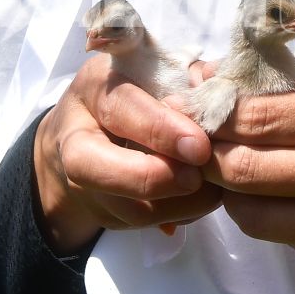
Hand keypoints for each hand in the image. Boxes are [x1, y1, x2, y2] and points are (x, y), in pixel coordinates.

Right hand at [32, 55, 220, 252]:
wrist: (91, 129)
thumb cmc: (134, 90)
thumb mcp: (152, 69)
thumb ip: (183, 76)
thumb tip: (218, 88)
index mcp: (93, 89)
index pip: (120, 109)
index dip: (159, 129)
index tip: (198, 146)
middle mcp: (77, 139)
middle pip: (100, 169)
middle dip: (155, 177)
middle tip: (197, 177)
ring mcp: (83, 183)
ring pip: (128, 208)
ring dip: (177, 205)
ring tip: (213, 189)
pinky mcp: (104, 212)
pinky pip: (145, 224)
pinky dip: (179, 215)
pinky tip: (202, 197)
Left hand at [205, 80, 294, 286]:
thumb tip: (217, 75)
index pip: (260, 116)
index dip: (217, 117)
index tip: (201, 114)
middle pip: (246, 168)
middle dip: (209, 159)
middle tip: (200, 151)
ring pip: (255, 216)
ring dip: (231, 196)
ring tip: (234, 180)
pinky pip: (286, 242)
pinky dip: (270, 223)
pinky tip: (279, 206)